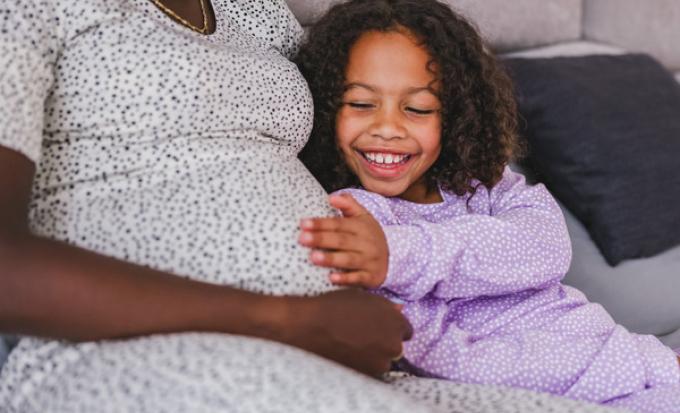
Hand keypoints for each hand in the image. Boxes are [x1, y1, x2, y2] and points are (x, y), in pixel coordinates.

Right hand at [282, 289, 411, 376]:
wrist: (311, 326)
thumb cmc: (336, 306)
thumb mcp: (363, 298)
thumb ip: (385, 307)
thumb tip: (399, 309)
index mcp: (395, 322)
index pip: (405, 330)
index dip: (392, 328)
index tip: (380, 327)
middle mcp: (393, 343)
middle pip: (396, 346)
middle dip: (384, 341)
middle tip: (364, 335)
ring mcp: (381, 361)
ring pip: (383, 360)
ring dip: (374, 354)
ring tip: (353, 344)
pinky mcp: (366, 374)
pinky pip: (370, 369)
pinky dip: (363, 363)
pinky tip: (348, 352)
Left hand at [299, 193, 387, 288]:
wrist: (392, 259)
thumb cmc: (369, 236)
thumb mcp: (363, 217)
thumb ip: (348, 205)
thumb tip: (331, 197)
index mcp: (361, 227)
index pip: (338, 224)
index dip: (321, 224)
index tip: (303, 224)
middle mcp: (365, 243)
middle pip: (341, 240)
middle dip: (321, 239)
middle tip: (302, 239)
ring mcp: (368, 260)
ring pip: (348, 259)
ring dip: (331, 259)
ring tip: (313, 258)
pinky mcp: (370, 276)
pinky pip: (357, 278)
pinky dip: (345, 279)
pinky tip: (332, 278)